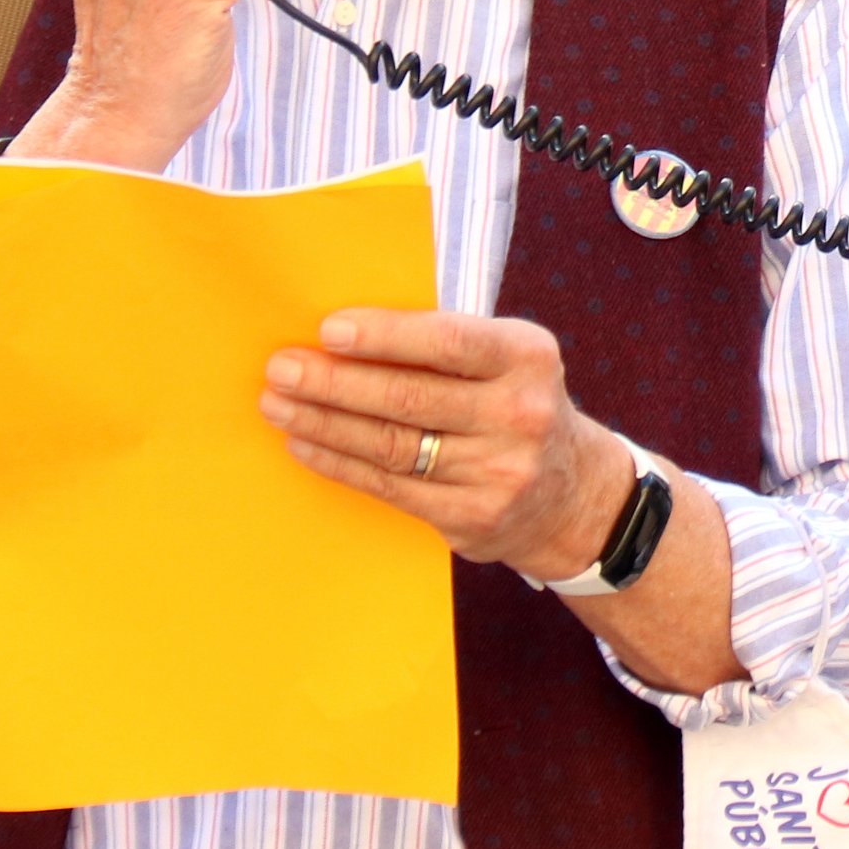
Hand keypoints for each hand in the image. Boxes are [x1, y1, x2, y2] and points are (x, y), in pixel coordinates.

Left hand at [260, 309, 628, 581]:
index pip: (448, 341)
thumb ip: (447, 345)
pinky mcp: (472, 517)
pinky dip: (339, 463)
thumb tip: (344, 334)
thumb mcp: (508, 361)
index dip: (385, 336)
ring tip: (278, 404)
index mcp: (528, 358)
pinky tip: (305, 445)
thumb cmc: (515, 405)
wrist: (571, 495)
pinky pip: (389, 486)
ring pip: (391, 445)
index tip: (328, 331)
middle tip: (281, 368)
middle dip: (335, 382)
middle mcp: (520, 414)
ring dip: (324, 423)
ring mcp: (499, 472)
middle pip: (409, 397)